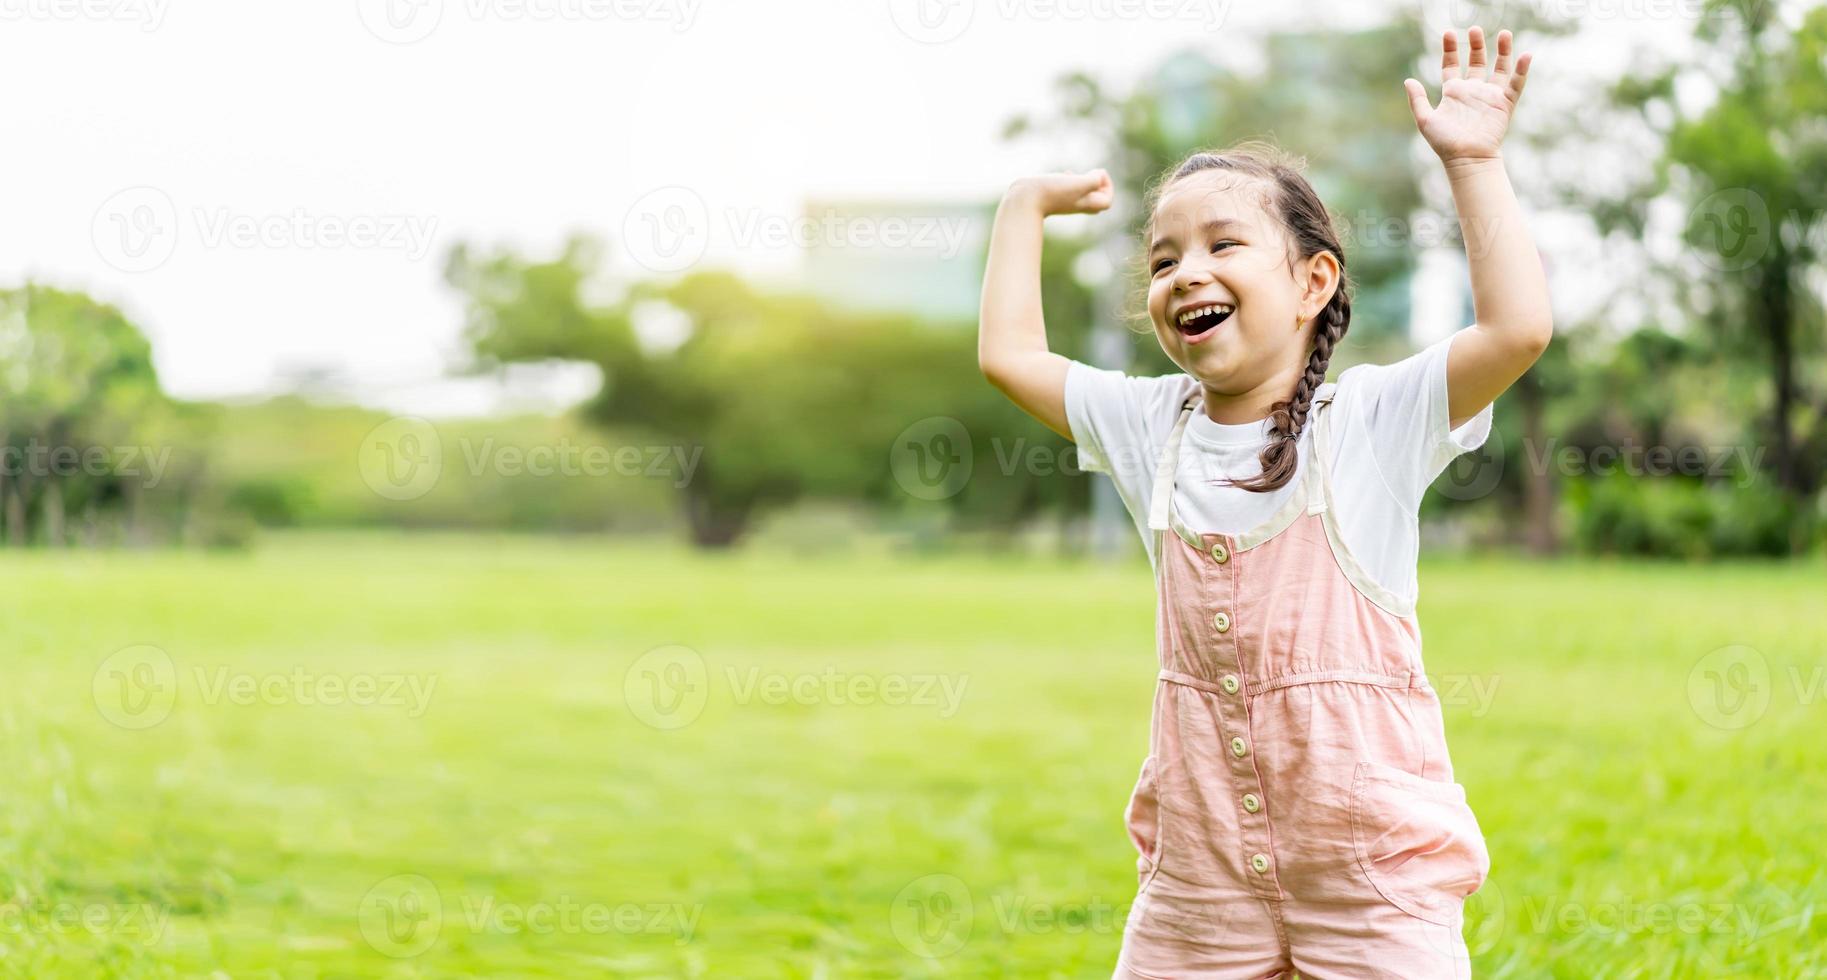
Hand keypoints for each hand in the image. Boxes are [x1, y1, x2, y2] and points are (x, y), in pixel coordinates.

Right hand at [1009, 170, 1113, 216]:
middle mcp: (1077, 205)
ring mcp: (1065, 202)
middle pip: (1097, 200)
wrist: (1024, 200)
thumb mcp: (1078, 183)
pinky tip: (1063, 174)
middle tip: (1090, 174)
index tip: (1096, 173)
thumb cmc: (1051, 191)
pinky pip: (1068, 190)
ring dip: (1083, 180)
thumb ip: (1094, 180)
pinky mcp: (1052, 197)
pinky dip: (1070, 181)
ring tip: (1073, 173)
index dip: (1107, 184)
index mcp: (1086, 204)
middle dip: (1097, 184)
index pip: (1107, 200)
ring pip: (1082, 193)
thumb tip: (1099, 176)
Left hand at [1404, 27, 1531, 163]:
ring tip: (1505, 34)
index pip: (1451, 64)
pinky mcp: (1505, 104)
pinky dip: (1521, 70)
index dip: (1450, 49)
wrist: (1467, 159)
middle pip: (1476, 62)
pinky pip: (1516, 84)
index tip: (1449, 33)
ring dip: (1503, 51)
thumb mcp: (1425, 120)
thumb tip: (1408, 80)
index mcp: (1453, 92)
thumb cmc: (1445, 143)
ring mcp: (1490, 96)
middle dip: (1476, 45)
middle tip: (1475, 29)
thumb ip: (1417, 100)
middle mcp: (1472, 91)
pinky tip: (1525, 54)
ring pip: (1499, 68)